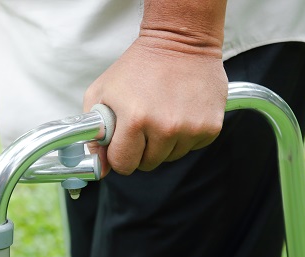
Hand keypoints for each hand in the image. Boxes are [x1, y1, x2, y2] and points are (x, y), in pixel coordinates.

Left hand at [85, 35, 227, 176]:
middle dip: (141, 149)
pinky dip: (184, 136)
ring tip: (163, 112)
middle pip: (147, 164)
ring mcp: (190, 129)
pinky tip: (181, 112)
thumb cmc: (137, 66)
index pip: (123, 164)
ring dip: (163, 143)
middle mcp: (165, 127)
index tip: (123, 140)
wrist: (180, 40)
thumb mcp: (101, 92)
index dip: (120, 154)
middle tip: (143, 122)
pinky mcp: (210, 127)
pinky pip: (191, 148)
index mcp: (134, 120)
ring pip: (170, 157)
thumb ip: (94, 133)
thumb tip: (100, 168)